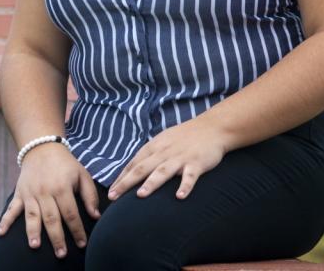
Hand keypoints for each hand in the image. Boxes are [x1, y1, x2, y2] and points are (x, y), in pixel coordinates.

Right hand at [0, 143, 100, 257]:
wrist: (42, 147)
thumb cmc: (65, 164)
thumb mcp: (82, 174)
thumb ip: (89, 195)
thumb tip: (96, 216)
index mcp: (62, 187)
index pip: (71, 213)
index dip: (77, 230)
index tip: (82, 243)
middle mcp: (45, 191)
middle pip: (51, 218)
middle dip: (57, 238)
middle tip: (61, 254)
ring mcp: (30, 193)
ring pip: (32, 216)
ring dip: (33, 232)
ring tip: (35, 246)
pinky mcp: (20, 193)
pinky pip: (11, 208)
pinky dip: (5, 221)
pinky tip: (0, 233)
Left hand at [107, 116, 226, 200]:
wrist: (212, 127)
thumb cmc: (185, 137)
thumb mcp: (163, 141)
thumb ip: (150, 155)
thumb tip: (133, 170)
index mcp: (155, 147)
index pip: (133, 164)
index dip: (121, 178)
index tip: (111, 192)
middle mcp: (164, 152)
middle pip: (142, 168)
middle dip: (126, 183)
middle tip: (113, 196)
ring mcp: (180, 158)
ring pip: (163, 171)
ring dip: (151, 183)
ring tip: (141, 195)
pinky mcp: (197, 163)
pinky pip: (190, 176)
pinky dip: (185, 186)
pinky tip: (180, 197)